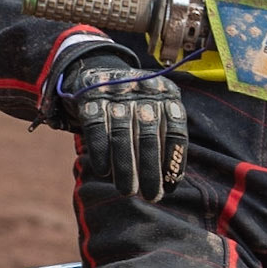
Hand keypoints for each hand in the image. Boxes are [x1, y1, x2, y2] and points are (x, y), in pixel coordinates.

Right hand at [59, 48, 187, 201]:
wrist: (96, 71)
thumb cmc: (134, 104)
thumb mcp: (156, 109)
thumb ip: (165, 136)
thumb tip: (170, 181)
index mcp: (167, 93)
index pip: (176, 128)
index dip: (174, 160)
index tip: (171, 186)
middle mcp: (143, 89)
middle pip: (149, 135)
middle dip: (150, 170)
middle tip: (151, 196)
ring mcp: (115, 91)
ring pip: (122, 134)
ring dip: (125, 167)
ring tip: (128, 192)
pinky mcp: (90, 97)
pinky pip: (96, 127)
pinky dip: (100, 151)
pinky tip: (104, 172)